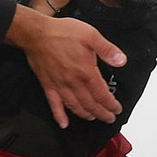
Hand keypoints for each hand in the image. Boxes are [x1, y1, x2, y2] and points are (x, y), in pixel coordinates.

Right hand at [5, 7, 124, 126]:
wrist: (36, 33)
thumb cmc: (61, 33)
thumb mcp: (91, 35)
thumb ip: (107, 50)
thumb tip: (121, 60)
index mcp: (86, 72)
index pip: (102, 95)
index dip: (111, 105)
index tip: (117, 109)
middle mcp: (73, 82)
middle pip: (91, 105)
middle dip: (102, 114)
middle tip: (109, 118)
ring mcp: (60, 86)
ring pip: (75, 107)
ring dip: (86, 115)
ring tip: (93, 118)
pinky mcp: (48, 85)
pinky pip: (54, 105)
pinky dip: (59, 116)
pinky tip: (64, 123)